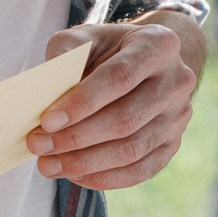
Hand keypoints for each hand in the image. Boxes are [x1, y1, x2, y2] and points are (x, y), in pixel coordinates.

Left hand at [24, 12, 203, 188]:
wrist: (145, 62)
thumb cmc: (108, 49)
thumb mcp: (84, 38)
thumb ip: (64, 56)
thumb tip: (43, 96)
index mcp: (159, 45)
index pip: (120, 77)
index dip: (83, 102)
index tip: (47, 120)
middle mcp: (178, 81)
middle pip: (126, 118)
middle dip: (76, 137)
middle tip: (38, 145)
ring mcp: (179, 116)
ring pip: (132, 150)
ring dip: (85, 163)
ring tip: (49, 165)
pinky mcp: (173, 144)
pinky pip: (140, 170)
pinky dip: (105, 178)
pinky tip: (74, 175)